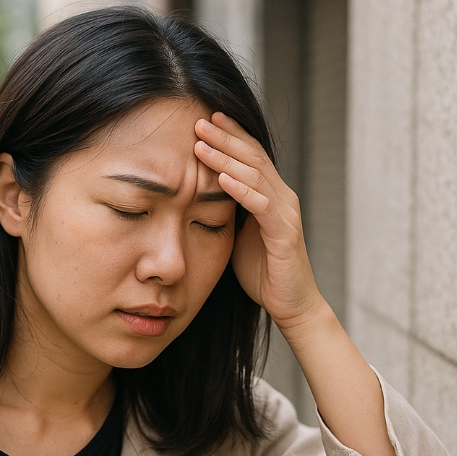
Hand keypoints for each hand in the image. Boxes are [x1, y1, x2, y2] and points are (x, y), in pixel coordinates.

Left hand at [193, 112, 326, 333]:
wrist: (289, 302)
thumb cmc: (262, 270)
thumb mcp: (237, 234)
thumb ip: (227, 211)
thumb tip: (199, 195)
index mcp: (269, 194)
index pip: (249, 155)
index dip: (229, 135)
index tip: (205, 119)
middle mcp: (281, 196)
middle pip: (252, 157)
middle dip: (225, 137)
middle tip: (199, 120)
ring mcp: (285, 213)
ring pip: (254, 175)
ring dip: (226, 158)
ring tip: (202, 143)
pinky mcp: (284, 233)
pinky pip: (260, 205)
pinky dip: (240, 190)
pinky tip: (221, 179)